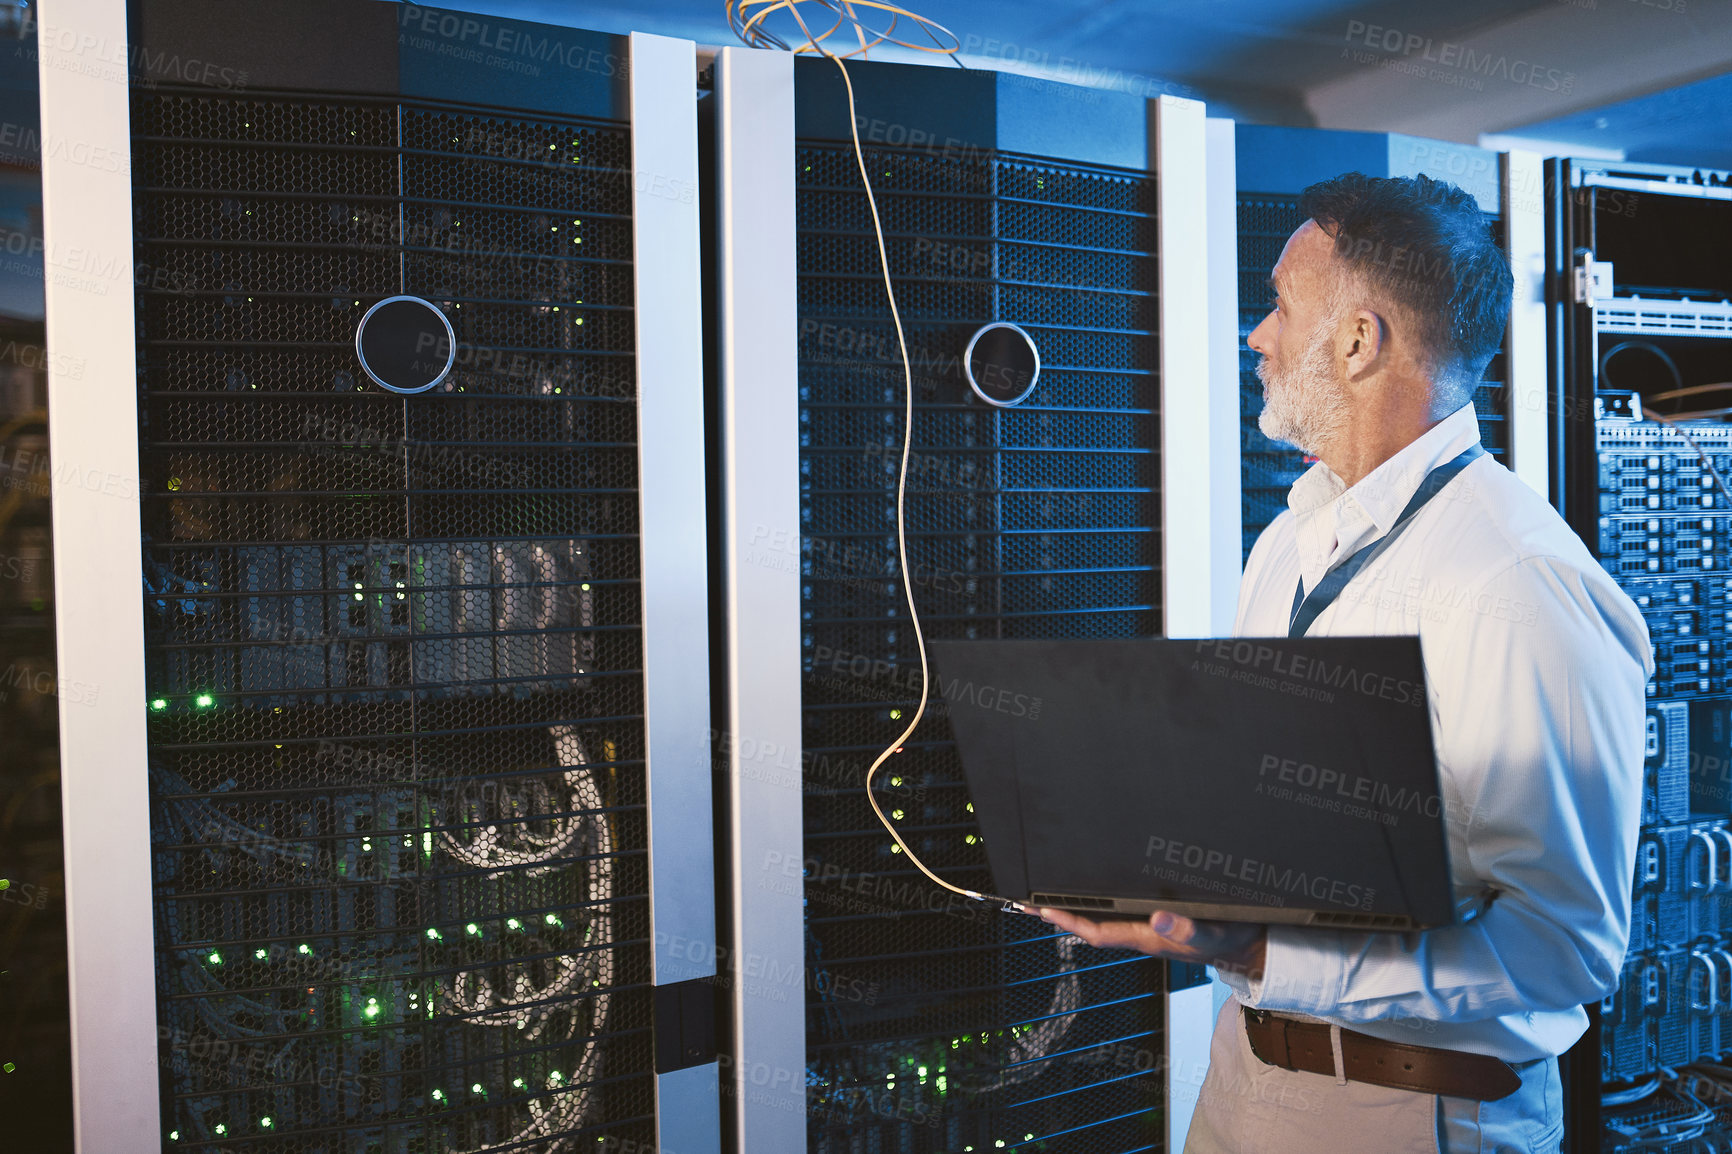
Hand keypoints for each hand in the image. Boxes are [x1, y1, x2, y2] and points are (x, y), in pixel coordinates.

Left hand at [1032, 906, 1266, 976]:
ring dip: (1074, 910)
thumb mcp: (1213, 933)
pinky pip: (1117, 914)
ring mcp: (1146, 929)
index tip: (1041, 908)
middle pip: (1091, 925)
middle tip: (1026, 901)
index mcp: (1148, 936)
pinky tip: (1089, 897)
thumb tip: (1158, 918)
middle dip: (1059, 914)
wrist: (1249, 945)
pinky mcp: (1155, 922)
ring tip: (1046, 898)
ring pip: (1102, 919)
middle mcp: (1141, 933)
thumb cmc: (1230, 939)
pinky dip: (1097, 905)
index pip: (1097, 930)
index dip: (1068, 920)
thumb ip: (1187, 929)